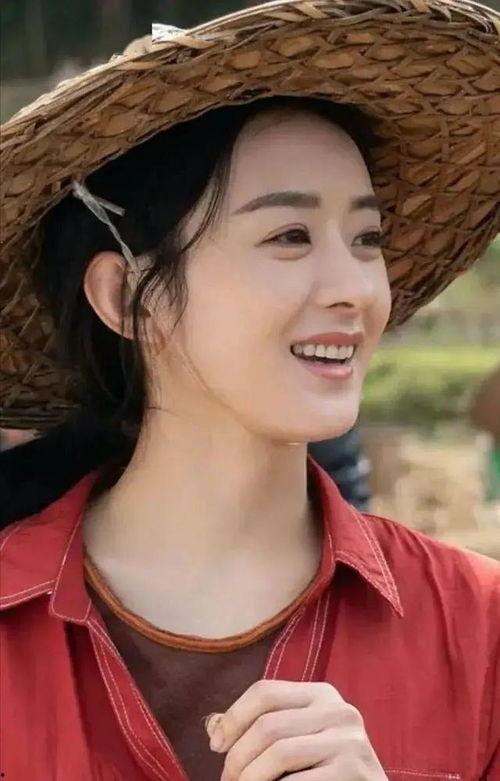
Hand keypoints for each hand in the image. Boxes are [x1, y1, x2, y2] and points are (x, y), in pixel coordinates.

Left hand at [205, 679, 386, 780]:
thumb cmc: (324, 773)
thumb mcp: (298, 741)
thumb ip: (264, 729)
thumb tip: (214, 728)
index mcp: (323, 695)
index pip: (265, 692)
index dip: (233, 717)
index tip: (216, 745)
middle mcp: (340, 711)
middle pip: (268, 725)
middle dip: (238, 758)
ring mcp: (350, 741)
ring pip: (278, 753)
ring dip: (250, 778)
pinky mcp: (354, 771)